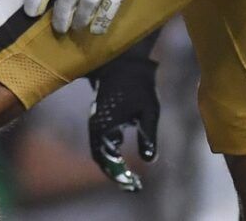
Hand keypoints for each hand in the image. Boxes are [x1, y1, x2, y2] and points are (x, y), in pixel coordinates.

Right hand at [88, 56, 160, 191]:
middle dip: (115, 171)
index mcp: (103, 126)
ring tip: (128, 174)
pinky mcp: (102, 115)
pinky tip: (123, 154)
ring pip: (101, 148)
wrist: (126, 61)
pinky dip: (112, 149)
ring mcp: (97, 120)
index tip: (130, 184)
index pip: (104, 158)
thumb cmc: (139, 84)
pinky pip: (104, 138)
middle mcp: (96, 125)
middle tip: (131, 183)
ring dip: (112, 161)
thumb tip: (149, 159)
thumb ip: (148, 135)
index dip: (116, 173)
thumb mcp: (149, 110)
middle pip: (101, 156)